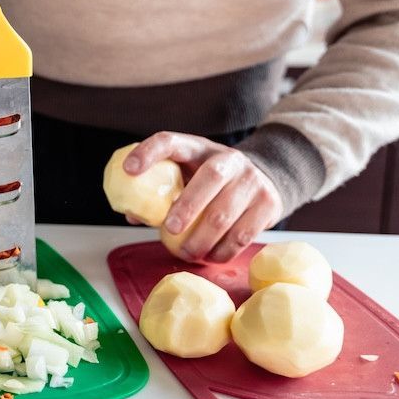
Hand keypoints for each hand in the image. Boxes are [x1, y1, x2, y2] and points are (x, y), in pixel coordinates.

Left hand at [124, 132, 282, 262]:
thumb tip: (133, 215)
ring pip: (226, 213)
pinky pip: (243, 234)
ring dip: (202, 239)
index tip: (129, 170)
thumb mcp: (188, 174)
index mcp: (199, 148)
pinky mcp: (269, 204)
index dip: (149, 152)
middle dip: (188, 206)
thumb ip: (161, 192)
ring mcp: (253, 181)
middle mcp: (229, 159)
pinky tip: (210, 256)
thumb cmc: (211, 182)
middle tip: (169, 229)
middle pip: (210, 178)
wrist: (265, 177)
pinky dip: (223, 251)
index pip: (171, 141)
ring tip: (187, 253)